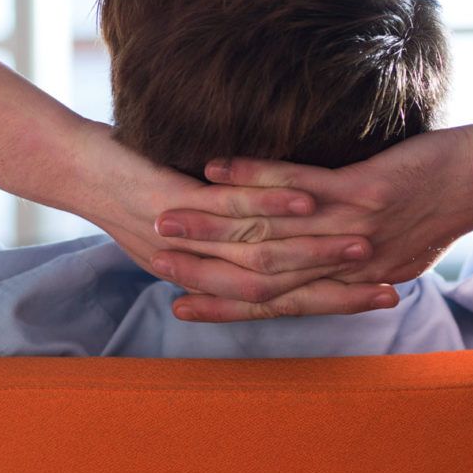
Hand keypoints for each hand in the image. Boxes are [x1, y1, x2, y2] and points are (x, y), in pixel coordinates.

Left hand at [70, 120, 400, 314]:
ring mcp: (189, 239)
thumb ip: (246, 229)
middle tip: (392, 287)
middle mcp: (205, 270)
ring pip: (259, 254)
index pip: (290, 298)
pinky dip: (266, 203)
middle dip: (340, 290)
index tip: (388, 297)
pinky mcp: (170, 205)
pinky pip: (223, 210)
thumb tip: (295, 223)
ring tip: (361, 243)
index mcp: (217, 276)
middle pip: (284, 290)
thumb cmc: (144, 187)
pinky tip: (302, 197)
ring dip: (312, 251)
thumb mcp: (201, 215)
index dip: (339, 300)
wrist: (80, 173)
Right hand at [151, 125, 472, 321]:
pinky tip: (215, 166)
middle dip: (202, 269)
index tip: (181, 307)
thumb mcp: (396, 250)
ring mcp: (351, 230)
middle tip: (154, 259)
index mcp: (349, 282)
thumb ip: (353, 266)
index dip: (226, 308)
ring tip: (166, 213)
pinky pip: (298, 185)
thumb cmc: (438, 206)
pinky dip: (254, 176)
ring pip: (270, 232)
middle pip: (261, 273)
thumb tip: (325, 272)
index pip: (276, 303)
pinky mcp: (361, 192)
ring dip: (212, 222)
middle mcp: (345, 265)